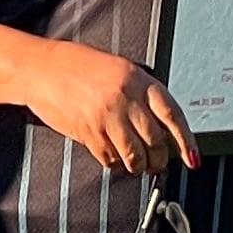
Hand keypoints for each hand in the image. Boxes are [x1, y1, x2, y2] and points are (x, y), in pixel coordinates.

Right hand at [21, 43, 196, 174]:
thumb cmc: (78, 66)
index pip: (172, 114)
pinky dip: (115, 163)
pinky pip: (111, 158)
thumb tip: (162, 124)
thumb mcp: (118, 69)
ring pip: (135, 155)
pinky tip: (114, 158)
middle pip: (156, 140)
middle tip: (158, 163)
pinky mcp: (88, 133)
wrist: (40, 69)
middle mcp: (125, 98)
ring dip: (139, 166)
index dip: (186, 140)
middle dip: (160, 158)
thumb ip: (140, 93)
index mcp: (138, 79)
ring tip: (138, 165)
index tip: (192, 158)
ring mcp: (106, 117)